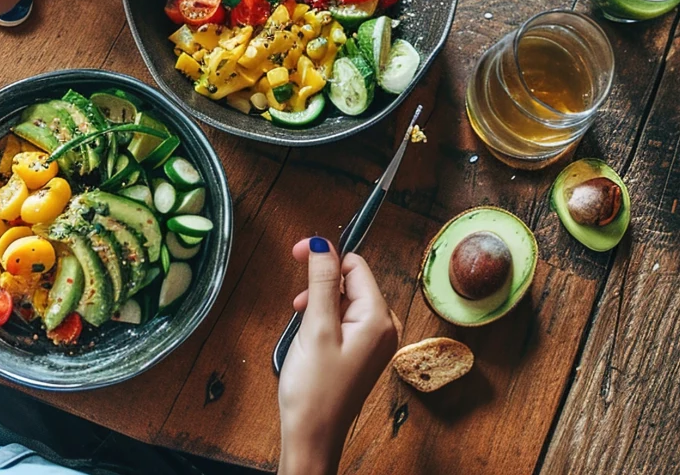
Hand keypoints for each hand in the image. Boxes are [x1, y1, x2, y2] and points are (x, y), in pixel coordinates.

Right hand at [279, 238, 397, 474]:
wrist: (312, 436)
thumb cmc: (315, 391)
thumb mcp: (316, 327)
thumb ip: (322, 281)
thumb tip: (323, 244)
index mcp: (379, 318)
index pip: (356, 265)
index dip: (326, 255)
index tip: (298, 252)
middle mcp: (384, 327)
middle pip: (352, 281)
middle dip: (321, 284)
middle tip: (295, 301)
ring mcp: (375, 341)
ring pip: (345, 301)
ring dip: (320, 303)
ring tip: (301, 324)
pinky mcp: (362, 352)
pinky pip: (345, 321)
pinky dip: (324, 319)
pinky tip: (309, 335)